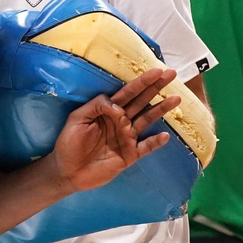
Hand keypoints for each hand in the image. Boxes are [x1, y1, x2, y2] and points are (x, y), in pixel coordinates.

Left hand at [49, 67, 181, 192]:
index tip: (157, 71)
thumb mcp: (77, 119)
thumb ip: (96, 106)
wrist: (67, 171)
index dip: (142, 81)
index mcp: (109, 110)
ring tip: (176, 98)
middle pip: (142, 101)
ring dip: (161, 109)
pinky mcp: (130, 155)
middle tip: (172, 74)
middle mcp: (121, 121)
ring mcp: (127, 138)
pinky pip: (146, 147)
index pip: (128, 92)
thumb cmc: (69, 143)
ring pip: (148, 120)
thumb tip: (117, 104)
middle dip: (156, 87)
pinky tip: (165, 135)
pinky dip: (155, 142)